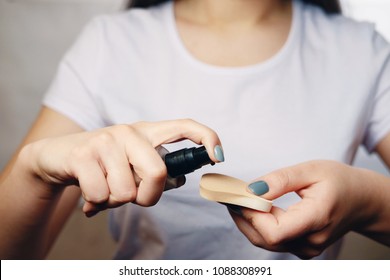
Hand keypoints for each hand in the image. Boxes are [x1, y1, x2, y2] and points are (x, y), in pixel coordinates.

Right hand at [22, 119, 222, 215]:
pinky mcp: (84, 154)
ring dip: (115, 201)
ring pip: (127, 191)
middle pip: (159, 173)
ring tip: (104, 190)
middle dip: (147, 196)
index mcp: (147, 132)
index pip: (185, 126)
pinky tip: (88, 193)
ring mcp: (106, 140)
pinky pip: (101, 195)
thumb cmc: (103, 165)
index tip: (218, 156)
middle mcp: (130, 132)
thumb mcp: (132, 164)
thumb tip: (178, 182)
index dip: (207, 138)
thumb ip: (155, 171)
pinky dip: (96, 203)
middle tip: (132, 196)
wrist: (57, 157)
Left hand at [229, 160, 377, 258]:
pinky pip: (272, 240)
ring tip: (238, 198)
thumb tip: (251, 189)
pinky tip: (252, 208)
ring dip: (247, 220)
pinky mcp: (301, 247)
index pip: (273, 231)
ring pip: (264, 242)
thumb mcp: (311, 170)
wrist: (361, 200)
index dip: (250, 214)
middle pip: (263, 238)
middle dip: (242, 215)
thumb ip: (280, 180)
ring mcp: (306, 248)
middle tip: (230, 193)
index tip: (237, 195)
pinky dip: (258, 225)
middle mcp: (310, 241)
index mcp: (316, 219)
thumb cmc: (340, 182)